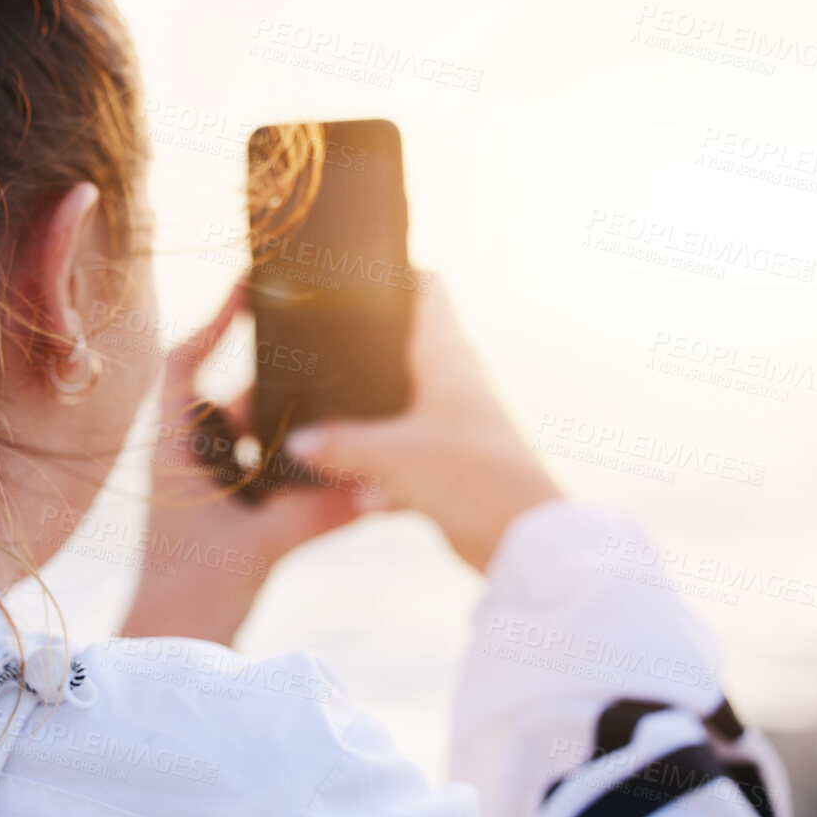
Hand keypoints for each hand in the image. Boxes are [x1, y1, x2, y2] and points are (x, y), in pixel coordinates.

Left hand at [119, 286, 359, 644]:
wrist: (171, 651)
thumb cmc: (192, 595)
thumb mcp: (262, 545)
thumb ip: (321, 514)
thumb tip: (380, 486)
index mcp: (172, 453)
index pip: (182, 367)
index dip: (210, 325)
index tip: (246, 291)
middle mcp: (183, 465)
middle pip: (227, 400)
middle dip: (273, 382)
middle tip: (321, 358)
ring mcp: (202, 493)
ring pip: (249, 440)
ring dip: (287, 428)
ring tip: (337, 407)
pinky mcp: (222, 521)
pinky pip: (260, 476)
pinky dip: (291, 468)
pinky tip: (332, 464)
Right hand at [280, 276, 562, 573]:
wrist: (521, 542)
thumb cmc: (469, 476)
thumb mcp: (392, 455)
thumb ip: (338, 445)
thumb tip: (294, 441)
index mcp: (446, 356)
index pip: (427, 288)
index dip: (393, 274)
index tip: (346, 278)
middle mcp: (451, 380)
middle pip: (399, 346)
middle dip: (356, 351)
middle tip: (307, 349)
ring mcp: (451, 422)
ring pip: (395, 403)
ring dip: (360, 414)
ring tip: (308, 413)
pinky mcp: (447, 462)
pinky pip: (398, 452)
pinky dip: (371, 464)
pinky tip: (337, 481)